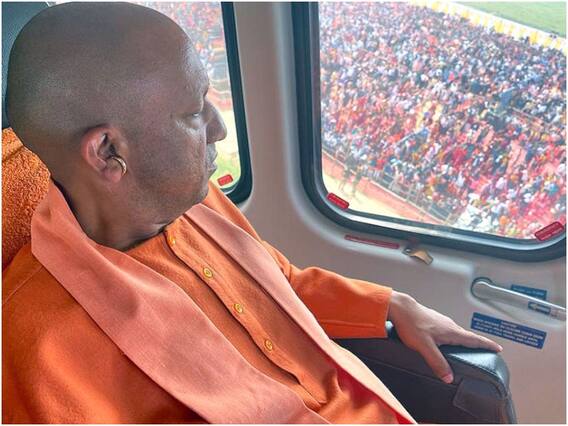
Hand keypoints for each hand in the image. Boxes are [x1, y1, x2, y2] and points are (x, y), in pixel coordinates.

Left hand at [387, 291, 502, 383]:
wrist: (399, 307)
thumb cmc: (411, 323)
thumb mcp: (425, 347)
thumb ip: (437, 362)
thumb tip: (449, 377)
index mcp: (451, 331)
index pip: (474, 339)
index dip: (487, 344)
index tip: (498, 348)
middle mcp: (448, 324)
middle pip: (467, 335)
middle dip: (477, 343)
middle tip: (485, 349)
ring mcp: (440, 321)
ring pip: (456, 331)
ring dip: (464, 338)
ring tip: (467, 345)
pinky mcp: (432, 320)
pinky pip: (446, 329)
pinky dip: (452, 335)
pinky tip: (445, 339)